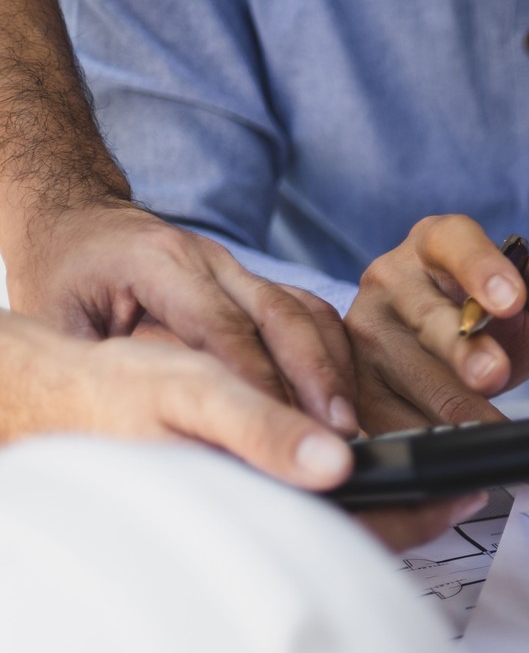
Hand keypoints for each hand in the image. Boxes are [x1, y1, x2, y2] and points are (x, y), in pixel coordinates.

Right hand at [0, 311, 473, 550]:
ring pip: (338, 522)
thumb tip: (337, 462)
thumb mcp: (193, 393)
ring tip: (436, 474)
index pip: (352, 532)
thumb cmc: (109, 396)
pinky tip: (369, 465)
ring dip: (388, 501)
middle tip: (470, 485)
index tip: (466, 492)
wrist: (45, 399)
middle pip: (355, 536)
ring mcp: (246, 515)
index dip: (417, 516)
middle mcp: (248, 523)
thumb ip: (263, 429)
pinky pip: (311, 504)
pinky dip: (350, 487)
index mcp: (243, 508)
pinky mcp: (240, 499)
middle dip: (415, 515)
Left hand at [4, 200, 358, 433]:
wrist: (77, 221)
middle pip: (282, 314)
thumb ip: (97, 366)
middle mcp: (209, 259)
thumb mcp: (55, 319)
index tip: (280, 425)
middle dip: (316, 375)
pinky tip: (342, 396)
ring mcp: (239, 267)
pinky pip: (310, 311)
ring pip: (307, 310)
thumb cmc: (62, 274)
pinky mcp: (255, 283)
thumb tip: (141, 427)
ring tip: (348, 423)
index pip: (222, 325)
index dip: (257, 377)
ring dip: (333, 367)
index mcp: (159, 262)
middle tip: (339, 431)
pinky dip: (333, 353)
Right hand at [346, 215, 528, 433]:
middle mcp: (390, 279)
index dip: (482, 270)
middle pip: (428, 317)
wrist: (457, 350)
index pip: (456, 244)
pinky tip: (462, 453)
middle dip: (463, 350)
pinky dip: (430, 440)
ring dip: (450, 407)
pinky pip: (389, 417)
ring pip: (407, 375)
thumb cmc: (499, 312)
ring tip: (493, 433)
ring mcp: (365, 331)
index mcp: (438, 242)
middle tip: (494, 374)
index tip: (511, 300)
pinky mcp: (355, 382)